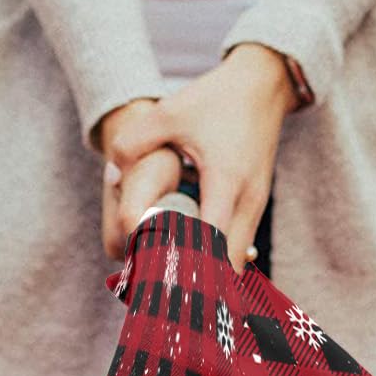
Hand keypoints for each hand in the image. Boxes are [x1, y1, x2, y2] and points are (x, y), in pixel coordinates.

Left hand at [104, 45, 296, 272]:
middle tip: (166, 292)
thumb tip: (111, 176)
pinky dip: (218, 259)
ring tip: (177, 283)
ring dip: (210, 273)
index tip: (164, 283)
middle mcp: (247, 201)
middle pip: (228, 265)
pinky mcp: (256, 206)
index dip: (189, 266)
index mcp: (226, 181)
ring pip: (236, 260)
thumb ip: (134, 142)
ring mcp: (256, 206)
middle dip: (200, 283)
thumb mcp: (170, 112)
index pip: (211, 243)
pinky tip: (193, 262)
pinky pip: (238, 246)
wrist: (263, 84)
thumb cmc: (216, 98)